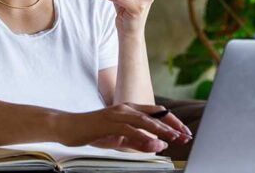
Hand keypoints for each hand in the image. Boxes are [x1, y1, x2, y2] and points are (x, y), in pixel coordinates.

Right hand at [57, 103, 192, 152]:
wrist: (69, 127)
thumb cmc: (94, 132)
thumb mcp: (120, 139)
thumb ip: (138, 142)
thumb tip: (157, 146)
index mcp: (130, 109)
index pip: (157, 113)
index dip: (172, 122)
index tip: (184, 132)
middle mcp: (126, 108)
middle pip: (155, 114)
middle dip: (172, 126)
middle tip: (185, 136)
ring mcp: (117, 114)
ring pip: (145, 120)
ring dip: (162, 130)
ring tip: (174, 138)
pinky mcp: (109, 122)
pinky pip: (130, 129)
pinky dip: (143, 136)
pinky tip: (152, 143)